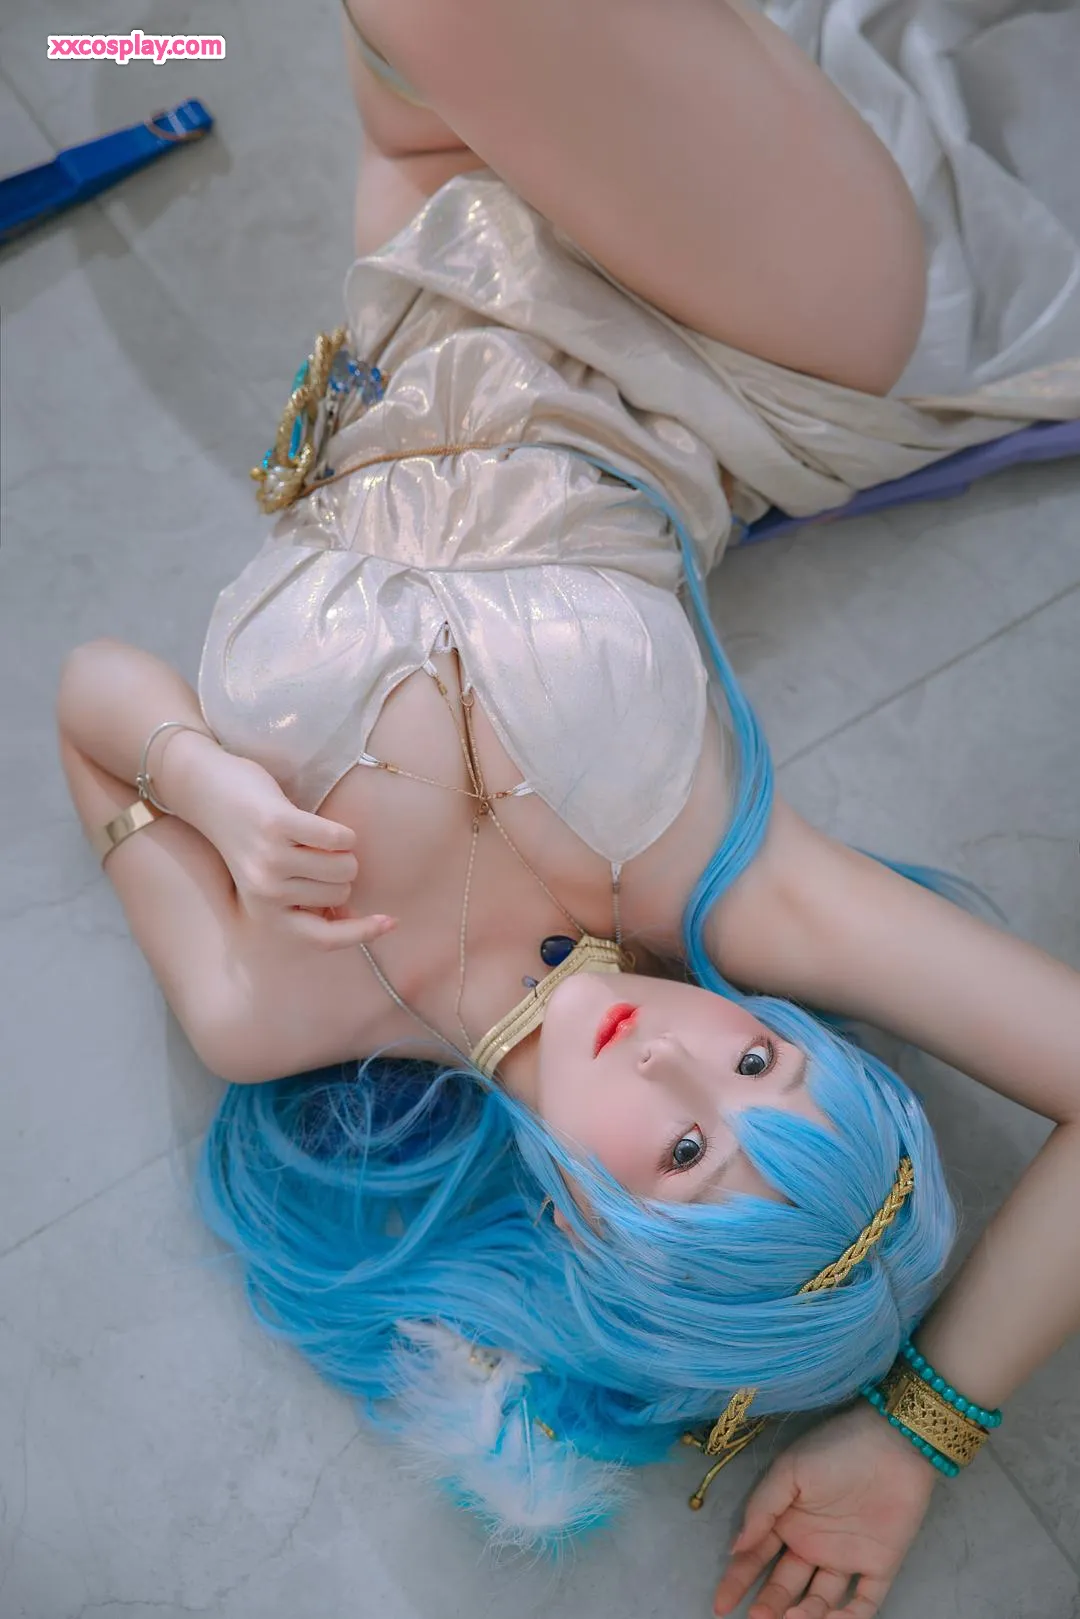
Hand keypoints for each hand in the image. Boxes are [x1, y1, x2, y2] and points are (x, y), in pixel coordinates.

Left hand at [174, 740, 395, 949]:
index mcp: (264, 913)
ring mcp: (270, 860)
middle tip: (309, 852)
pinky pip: (339, 839)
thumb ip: (306, 901)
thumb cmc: (248, 837)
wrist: (205, 791)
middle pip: (342, 891)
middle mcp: (266, 892)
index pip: (323, 938)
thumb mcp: (271, 880)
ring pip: (345, 866)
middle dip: (338, 870)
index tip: (391, 922)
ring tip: (308, 836)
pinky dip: (339, 831)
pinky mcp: (277, 826)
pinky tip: (314, 823)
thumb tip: (351, 916)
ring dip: (339, 849)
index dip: (361, 934)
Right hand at [712, 1403, 936, 1618]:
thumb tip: (735, 1548)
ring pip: (820, 1600)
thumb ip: (762, 1509)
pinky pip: (864, 1602)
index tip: (720, 1605)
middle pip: (785, 1585)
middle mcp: (813, 1544)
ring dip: (805, 1615)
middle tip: (757, 1618)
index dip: (738, 1580)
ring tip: (793, 1618)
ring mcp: (845, 1558)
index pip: (757, 1557)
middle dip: (769, 1605)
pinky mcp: (879, 1567)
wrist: (893, 1443)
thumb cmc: (835, 1450)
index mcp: (788, 1521)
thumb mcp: (789, 1471)